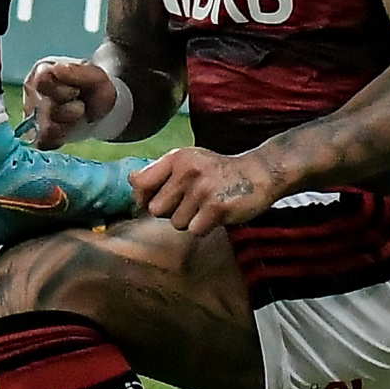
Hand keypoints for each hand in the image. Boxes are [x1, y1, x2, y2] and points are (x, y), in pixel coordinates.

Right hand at [22, 57, 120, 148]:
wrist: (98, 106)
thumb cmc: (92, 88)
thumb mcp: (93, 76)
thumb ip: (76, 72)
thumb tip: (55, 69)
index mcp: (42, 71)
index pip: (42, 81)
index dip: (62, 90)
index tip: (77, 92)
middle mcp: (32, 91)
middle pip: (45, 107)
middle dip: (69, 110)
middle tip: (81, 106)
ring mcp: (31, 113)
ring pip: (44, 127)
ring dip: (67, 125)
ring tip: (76, 118)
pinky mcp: (35, 133)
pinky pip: (43, 142)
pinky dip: (60, 138)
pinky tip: (68, 129)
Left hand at [133, 144, 285, 233]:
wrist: (258, 174)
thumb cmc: (218, 172)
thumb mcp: (188, 162)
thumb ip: (160, 172)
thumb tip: (131, 182)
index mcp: (176, 158)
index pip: (140, 183)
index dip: (143, 198)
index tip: (155, 200)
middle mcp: (187, 171)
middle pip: (156, 209)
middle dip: (170, 212)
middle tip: (190, 203)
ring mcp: (202, 189)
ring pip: (175, 223)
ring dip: (190, 221)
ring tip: (205, 207)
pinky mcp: (216, 207)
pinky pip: (194, 230)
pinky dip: (204, 228)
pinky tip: (215, 214)